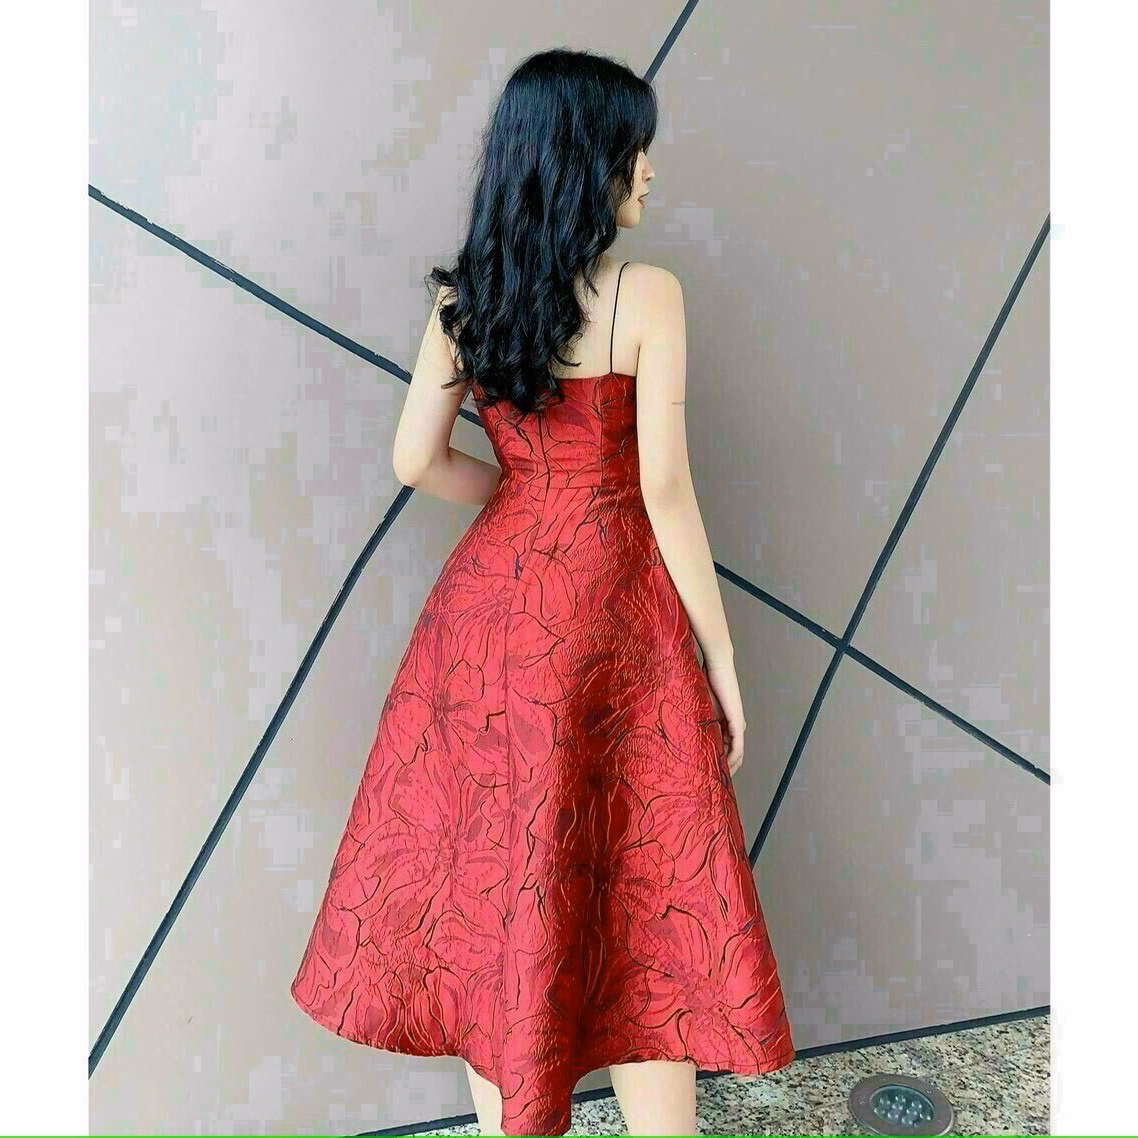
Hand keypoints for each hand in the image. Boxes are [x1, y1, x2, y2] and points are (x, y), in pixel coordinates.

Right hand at [702, 656, 745, 775]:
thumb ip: (693, 714)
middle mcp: (734, 724)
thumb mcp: (697, 702)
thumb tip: (675, 723)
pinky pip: (737, 745)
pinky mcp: (737, 721)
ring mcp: (737, 723)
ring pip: (737, 752)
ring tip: (718, 777)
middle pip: (732, 752)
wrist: (718, 665)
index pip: (724, 745)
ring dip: (729, 766)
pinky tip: (726, 766)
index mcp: (724, 721)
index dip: (718, 759)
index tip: (708, 770)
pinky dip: (733, 757)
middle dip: (724, 767)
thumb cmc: (706, 678)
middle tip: (712, 780)